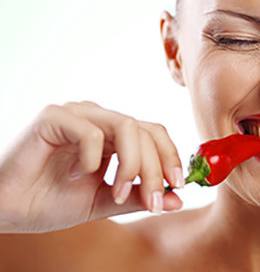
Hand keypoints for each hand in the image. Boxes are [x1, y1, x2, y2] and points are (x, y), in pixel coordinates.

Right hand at [0, 102, 183, 232]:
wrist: (6, 208)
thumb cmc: (50, 201)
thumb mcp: (104, 202)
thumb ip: (139, 197)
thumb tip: (177, 199)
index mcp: (113, 135)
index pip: (154, 134)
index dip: (170, 157)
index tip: (178, 185)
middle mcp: (99, 120)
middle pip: (147, 131)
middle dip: (155, 168)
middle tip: (153, 200)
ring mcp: (78, 115)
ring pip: (127, 126)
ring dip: (132, 164)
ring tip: (118, 192)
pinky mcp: (54, 117)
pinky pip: (91, 131)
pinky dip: (94, 158)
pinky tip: (79, 175)